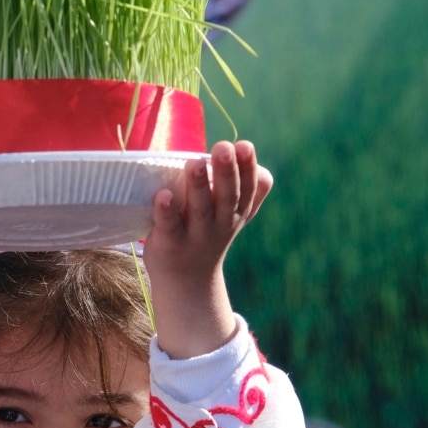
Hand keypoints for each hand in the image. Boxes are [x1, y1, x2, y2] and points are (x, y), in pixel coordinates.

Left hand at [142, 140, 271, 358]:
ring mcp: (196, 235)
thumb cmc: (209, 234)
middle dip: (227, 171)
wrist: (187, 282)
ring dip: (198, 185)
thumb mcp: (234, 216)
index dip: (247, 168)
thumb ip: (251, 194)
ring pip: (200, 209)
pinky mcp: (170, 243)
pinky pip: (169, 226)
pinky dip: (167, 211)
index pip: (248, 188)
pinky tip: (163, 195)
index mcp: (236, 212)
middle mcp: (220, 223)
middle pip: (227, 196)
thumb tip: (263, 171)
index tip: (244, 146)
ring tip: (194, 162)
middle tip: (223, 147)